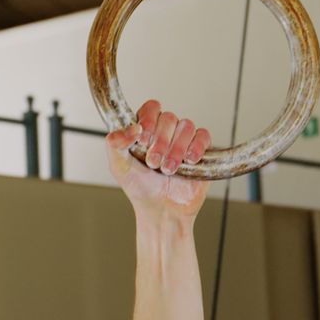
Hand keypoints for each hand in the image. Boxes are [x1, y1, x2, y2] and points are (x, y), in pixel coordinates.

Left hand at [106, 100, 210, 218]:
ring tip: (169, 169)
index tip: (144, 138)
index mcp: (146, 130)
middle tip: (154, 162)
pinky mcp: (200, 150)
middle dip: (162, 142)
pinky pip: (204, 135)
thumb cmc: (140, 189)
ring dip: (177, 149)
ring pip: (187, 126)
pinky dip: (196, 147)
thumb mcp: (119, 166)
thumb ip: (115, 143)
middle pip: (169, 117)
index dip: (149, 119)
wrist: (162, 211)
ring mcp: (183, 140)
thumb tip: (132, 128)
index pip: (151, 108)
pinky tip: (188, 162)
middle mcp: (165, 132)